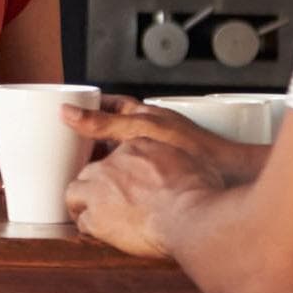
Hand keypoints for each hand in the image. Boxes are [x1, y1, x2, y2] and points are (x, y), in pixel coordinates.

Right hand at [62, 97, 263, 184]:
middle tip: (65, 147)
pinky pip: (131, 170)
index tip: (63, 115)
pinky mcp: (162, 173)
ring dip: (103, 159)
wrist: (228, 173)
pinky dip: (118, 176)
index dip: (86, 108)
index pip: (107, 105)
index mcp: (142, 114)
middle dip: (90, 137)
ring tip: (82, 169)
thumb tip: (68, 112)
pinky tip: (109, 187)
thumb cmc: (194, 147)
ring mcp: (156, 151)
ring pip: (120, 151)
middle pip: (110, 129)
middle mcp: (148, 130)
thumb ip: (103, 123)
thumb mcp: (139, 130)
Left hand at [64, 136, 222, 259]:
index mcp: (135, 147)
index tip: (127, 182)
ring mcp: (99, 190)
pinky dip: (90, 228)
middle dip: (97, 185)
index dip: (120, 171)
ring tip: (94, 215)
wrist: (191, 216)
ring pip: (75, 192)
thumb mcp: (189, 161)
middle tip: (108, 198)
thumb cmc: (198, 192)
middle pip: (91, 171)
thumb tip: (180, 167)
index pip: (116, 155)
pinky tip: (101, 234)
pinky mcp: (95, 218)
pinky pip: (82, 222)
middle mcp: (112, 165)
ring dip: (82, 203)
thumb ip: (174, 159)